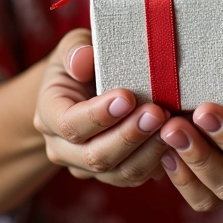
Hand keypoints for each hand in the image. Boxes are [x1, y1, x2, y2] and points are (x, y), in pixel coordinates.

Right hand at [33, 28, 168, 185]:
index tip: (127, 97)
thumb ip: (76, 49)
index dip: (99, 115)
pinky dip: (156, 161)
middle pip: (94, 156)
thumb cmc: (81, 61)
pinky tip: (173, 140)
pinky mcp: (111, 173)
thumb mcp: (74, 45)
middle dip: (129, 136)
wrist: (82, 89)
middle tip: (157, 112)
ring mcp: (86, 166)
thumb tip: (84, 59)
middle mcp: (62, 147)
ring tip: (170, 126)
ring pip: (117, 172)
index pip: (70, 124)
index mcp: (49, 114)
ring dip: (147, 152)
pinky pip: (134, 177)